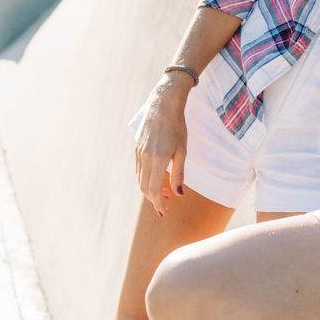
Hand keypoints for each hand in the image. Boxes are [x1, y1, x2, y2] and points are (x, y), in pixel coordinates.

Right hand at [133, 72, 194, 216]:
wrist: (163, 106)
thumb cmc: (177, 127)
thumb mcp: (182, 150)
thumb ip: (179, 173)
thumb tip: (178, 194)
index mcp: (158, 159)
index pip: (154, 189)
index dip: (158, 204)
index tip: (164, 213)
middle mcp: (145, 158)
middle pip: (145, 188)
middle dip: (154, 200)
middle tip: (165, 206)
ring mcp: (138, 153)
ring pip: (140, 180)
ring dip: (150, 190)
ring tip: (164, 194)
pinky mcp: (136, 149)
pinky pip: (139, 170)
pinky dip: (146, 179)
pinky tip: (156, 179)